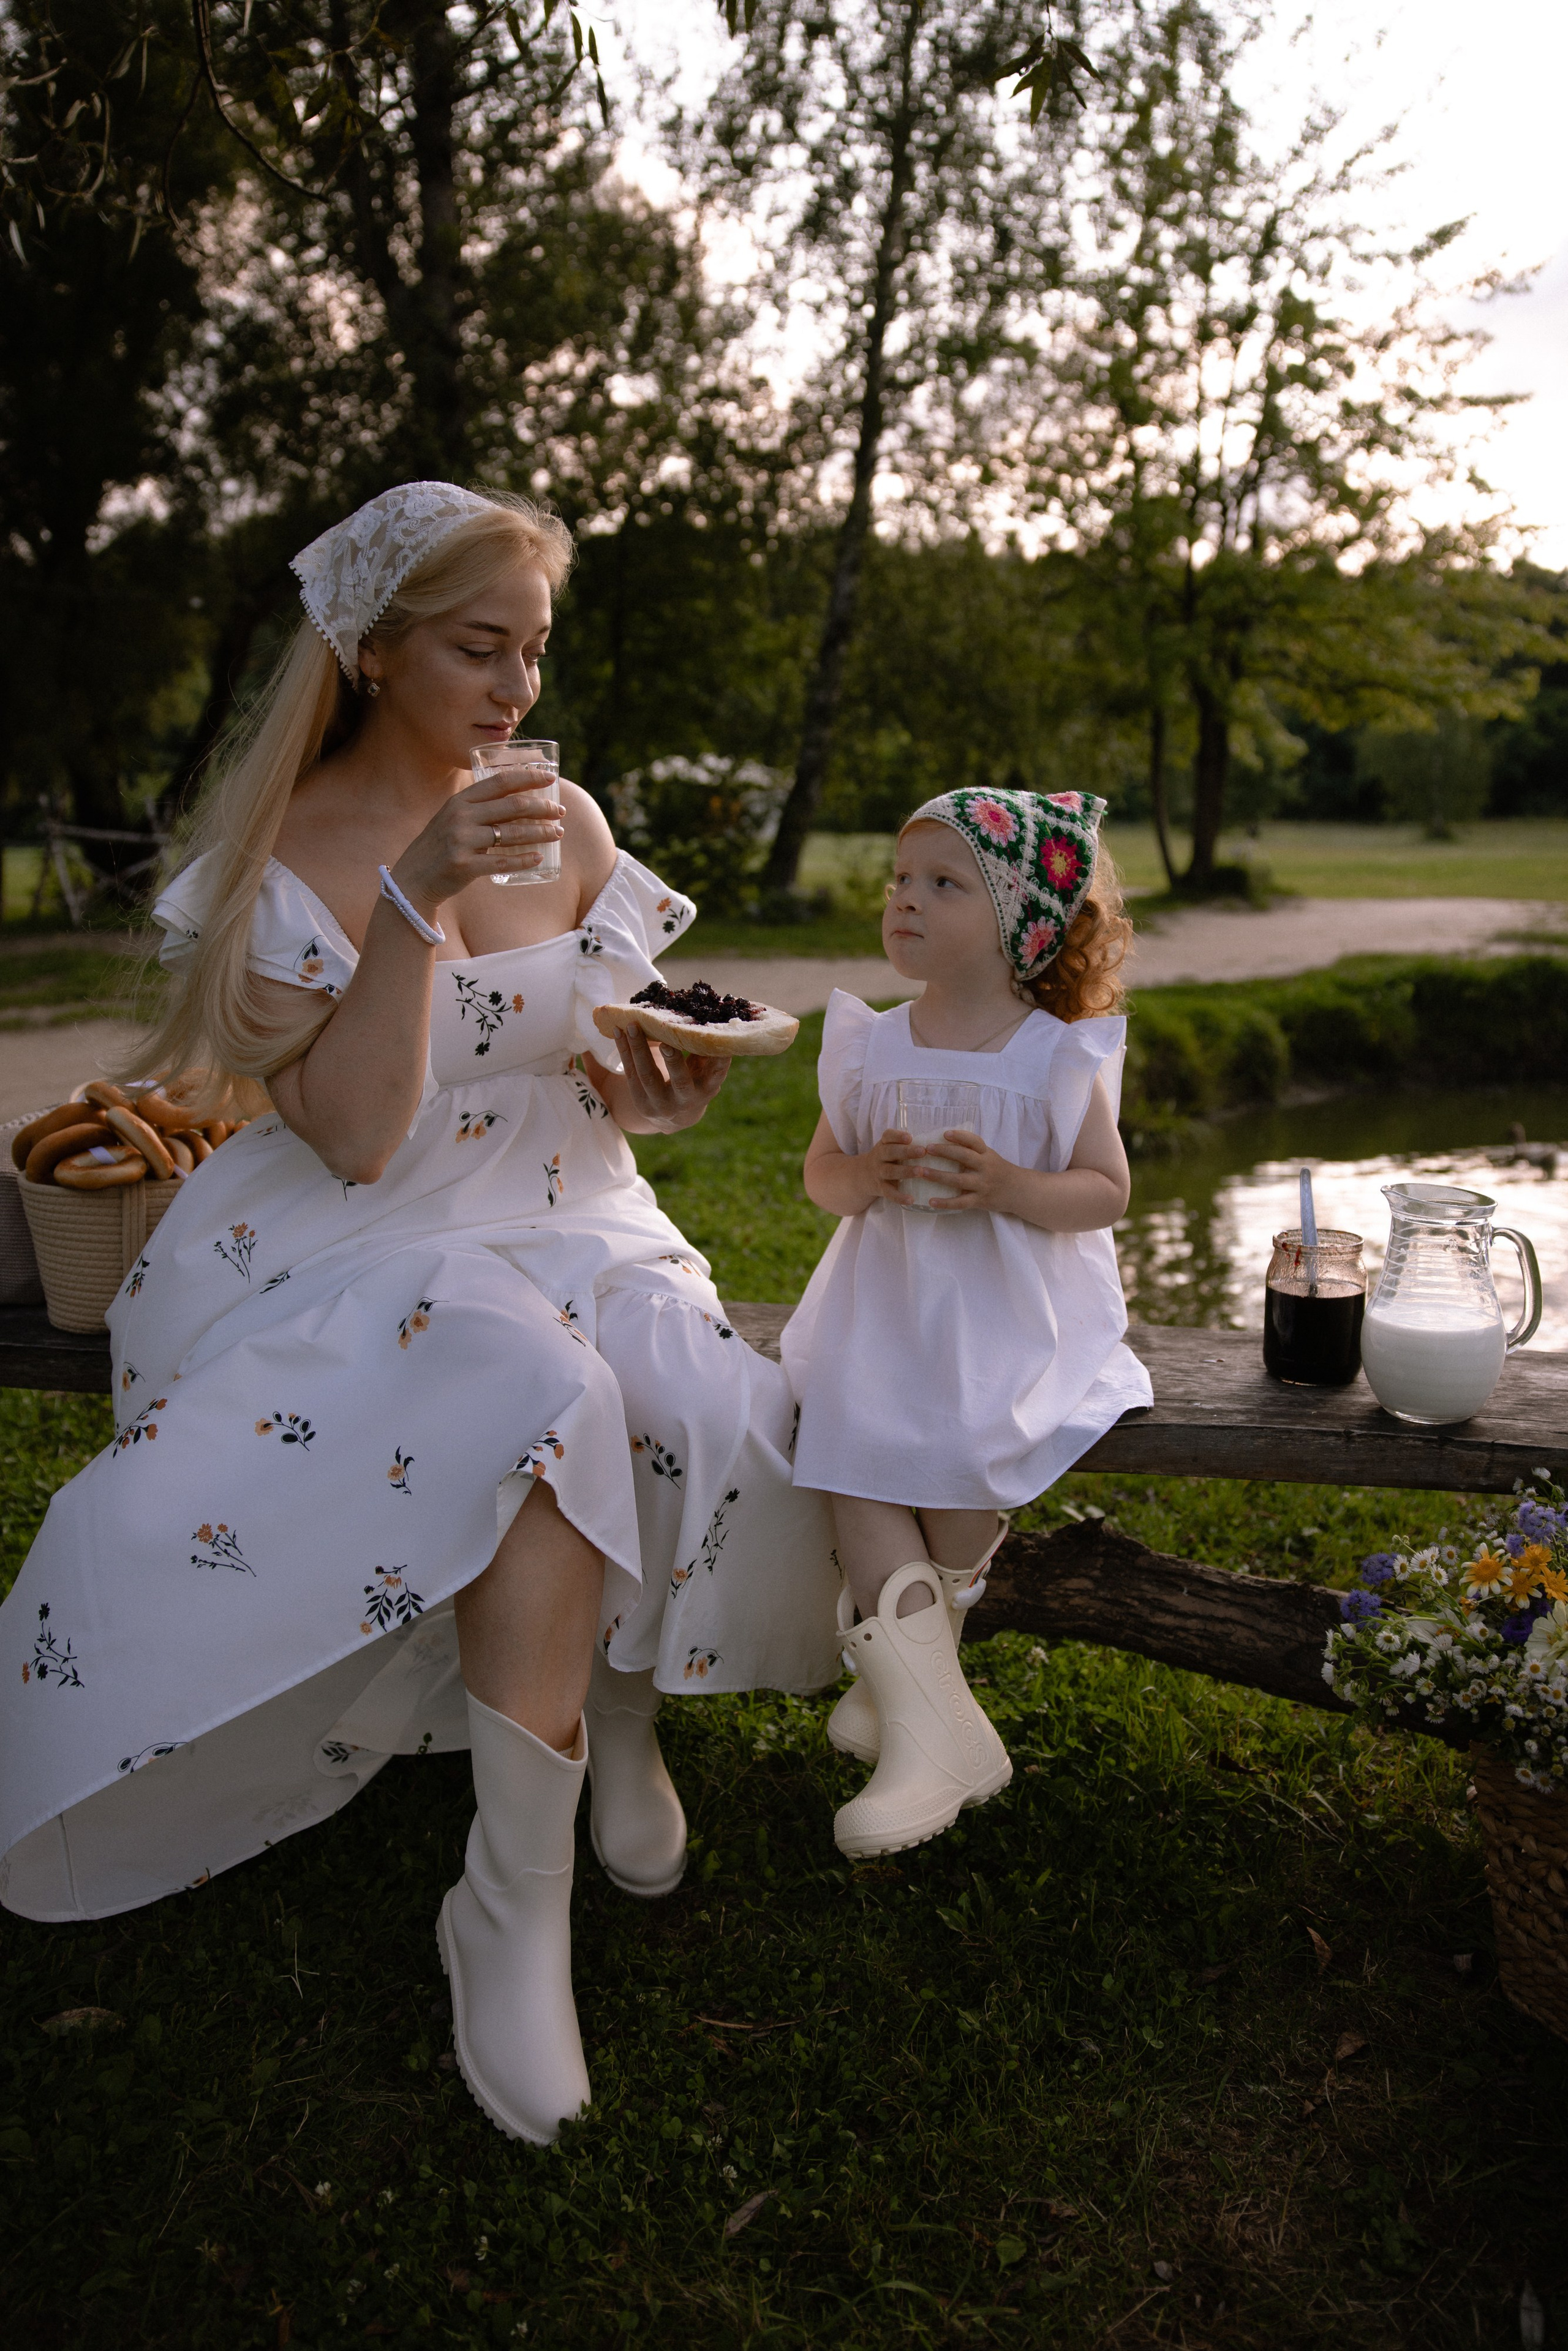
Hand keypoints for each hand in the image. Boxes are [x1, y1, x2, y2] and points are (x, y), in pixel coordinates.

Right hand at [388, 768, 567, 917]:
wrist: (413, 878)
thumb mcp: (453, 818)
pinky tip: (538, 857)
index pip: (500, 782)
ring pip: (512, 833)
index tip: (550, 778)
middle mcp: (460, 816)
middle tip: (560, 812)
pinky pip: (502, 861)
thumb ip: (478, 808)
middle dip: (542, 808)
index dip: (528, 777)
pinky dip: (523, 860)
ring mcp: (461, 841)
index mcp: (460, 800)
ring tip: (557, 833)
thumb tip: (520, 800)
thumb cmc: (441, 846)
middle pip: (512, 806)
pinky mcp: (464, 865)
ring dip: (540, 832)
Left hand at [614, 1025, 729, 1131]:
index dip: (719, 1059)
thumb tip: (707, 1020)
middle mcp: (685, 1100)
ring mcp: (661, 1103)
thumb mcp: (705, 1073)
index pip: (716, 1073)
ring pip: (647, 1076)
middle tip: (665, 1041)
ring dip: (638, 1049)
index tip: (715, 1040)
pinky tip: (618, 1032)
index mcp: (707, 1089)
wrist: (676, 1118)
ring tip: (630, 1026)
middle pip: (679, 1081)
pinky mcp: (641, 1101)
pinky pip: (630, 1073)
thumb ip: (706, 1053)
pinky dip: (624, 1050)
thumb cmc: (694, 1083)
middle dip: (673, 1061)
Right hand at [865, 1127, 920, 1204]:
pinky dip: (899, 1197)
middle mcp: (879, 1157)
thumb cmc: (886, 1159)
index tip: (910, 1137)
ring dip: (906, 1171)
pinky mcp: (880, 1188)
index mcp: (884, 1144)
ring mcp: (879, 1173)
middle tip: (923, 1151)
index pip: (888, 1136)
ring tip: (920, 1171)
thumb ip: (906, 1145)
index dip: (898, 1136)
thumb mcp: (890, 1147)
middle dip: (907, 1152)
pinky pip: (889, 1193)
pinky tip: (911, 1199)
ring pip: (891, 1171)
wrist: (862, 1176)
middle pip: (891, 1152)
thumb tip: (935, 1142)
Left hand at [924, 1128, 1022, 1213]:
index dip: (960, 1136)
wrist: (1018, 1190)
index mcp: (987, 1154)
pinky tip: (931, 1201)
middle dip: (944, 1152)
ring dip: (938, 1176)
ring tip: (922, 1172)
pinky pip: (960, 1202)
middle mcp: (985, 1167)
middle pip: (964, 1157)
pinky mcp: (980, 1200)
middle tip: (927, 1149)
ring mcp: (982, 1184)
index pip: (974, 1141)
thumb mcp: (989, 1156)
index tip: (945, 1133)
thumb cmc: (998, 1170)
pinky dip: (945, 1203)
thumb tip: (945, 1139)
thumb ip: (973, 1150)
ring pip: (958, 1180)